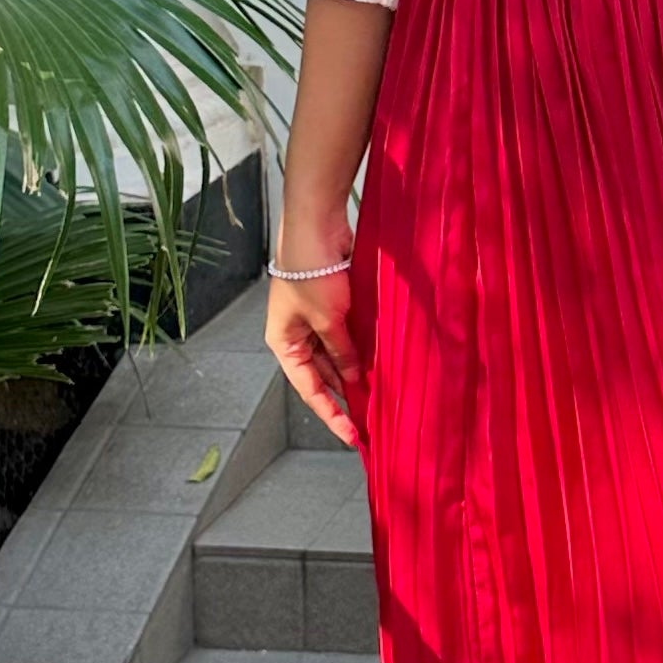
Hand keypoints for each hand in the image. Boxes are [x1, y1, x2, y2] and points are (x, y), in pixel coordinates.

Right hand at [263, 218, 364, 447]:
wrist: (317, 226)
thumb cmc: (311, 273)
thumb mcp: (329, 321)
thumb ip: (343, 352)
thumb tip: (355, 378)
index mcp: (283, 343)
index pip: (308, 389)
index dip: (330, 414)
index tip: (352, 436)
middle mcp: (296, 334)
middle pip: (321, 375)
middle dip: (344, 395)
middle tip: (371, 419)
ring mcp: (314, 318)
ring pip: (335, 356)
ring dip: (355, 371)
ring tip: (379, 395)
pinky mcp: (332, 303)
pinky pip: (346, 335)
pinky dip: (360, 348)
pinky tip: (377, 361)